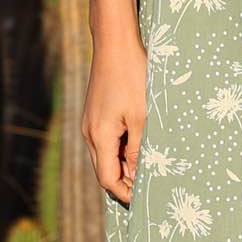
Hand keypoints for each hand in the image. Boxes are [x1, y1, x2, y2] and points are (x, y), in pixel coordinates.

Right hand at [82, 34, 148, 203]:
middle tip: (151, 184)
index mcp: (99, 137)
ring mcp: (91, 122)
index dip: (125, 193)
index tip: (145, 199)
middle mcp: (90, 132)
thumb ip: (137, 149)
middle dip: (126, 180)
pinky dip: (121, 147)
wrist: (114, 43)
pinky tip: (139, 141)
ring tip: (149, 164)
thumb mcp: (141, 116)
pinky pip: (107, 139)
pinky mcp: (96, 112)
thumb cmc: (131, 76)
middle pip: (105, 169)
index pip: (107, 179)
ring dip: (124, 162)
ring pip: (106, 154)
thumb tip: (135, 176)